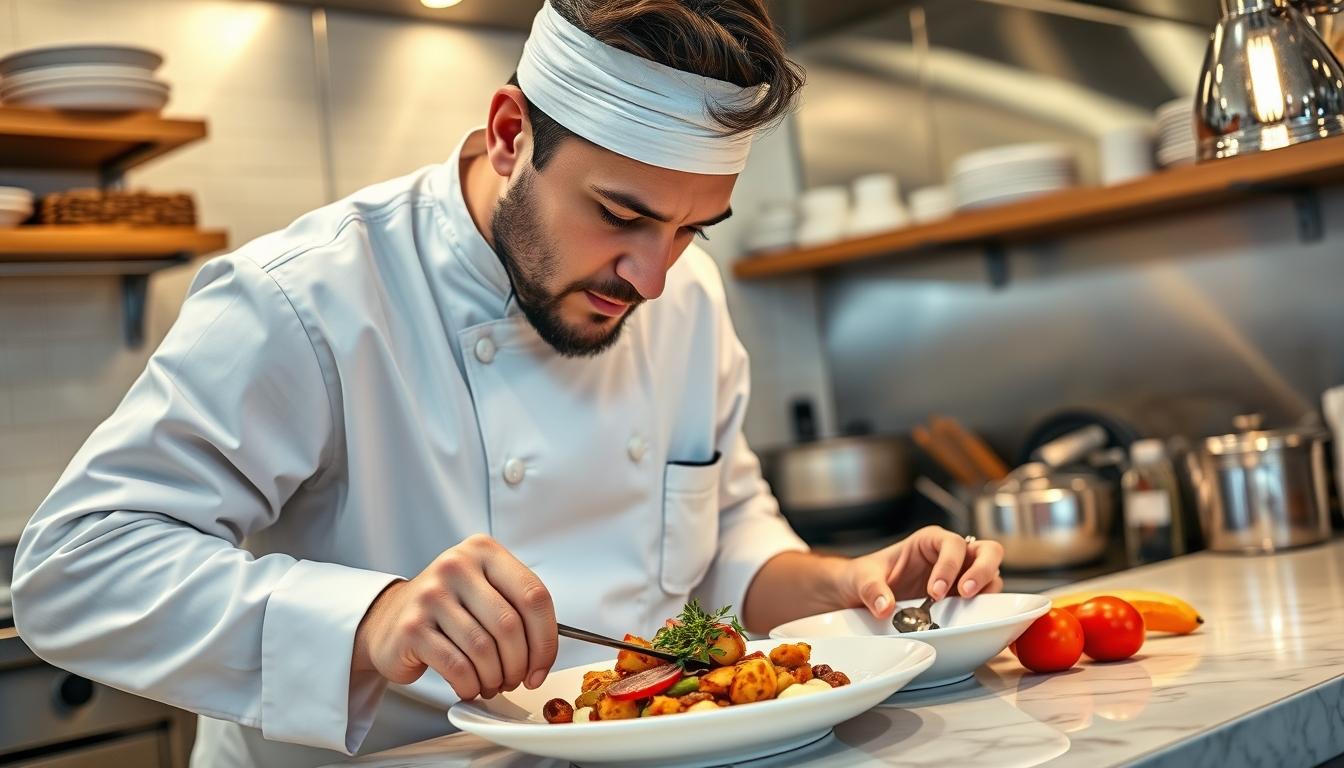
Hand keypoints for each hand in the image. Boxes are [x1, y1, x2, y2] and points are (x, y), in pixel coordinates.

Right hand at [352, 534, 557, 699]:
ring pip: (484, 649)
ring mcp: (431, 595)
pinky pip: (457, 666)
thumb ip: (518, 610)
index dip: (546, 639)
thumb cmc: (447, 609)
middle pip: (510, 625)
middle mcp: (457, 566)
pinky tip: (470, 686)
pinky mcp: (412, 627)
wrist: (389, 620)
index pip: (533, 595)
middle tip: (516, 679)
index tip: (542, 665)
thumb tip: (543, 656)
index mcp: (484, 551)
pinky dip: (471, 685)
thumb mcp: (485, 591)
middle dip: (519, 664)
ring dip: (495, 677)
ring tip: (492, 683)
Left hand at [838, 526, 1004, 618]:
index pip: (952, 544)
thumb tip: (885, 606)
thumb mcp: (861, 577)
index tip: (936, 591)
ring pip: (991, 576)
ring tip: (968, 610)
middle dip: (982, 570)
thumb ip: (872, 588)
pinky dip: (982, 609)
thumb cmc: (864, 576)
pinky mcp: (960, 600)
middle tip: (965, 593)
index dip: (949, 565)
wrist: (858, 594)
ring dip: (986, 592)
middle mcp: (950, 556)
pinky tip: (967, 620)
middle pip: (987, 551)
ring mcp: (959, 578)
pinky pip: (982, 601)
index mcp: (929, 541)